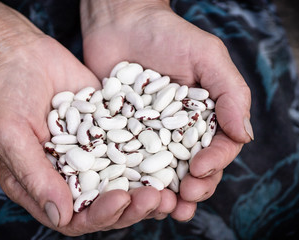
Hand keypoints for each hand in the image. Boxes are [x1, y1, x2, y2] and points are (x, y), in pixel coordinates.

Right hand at [0, 0, 159, 235]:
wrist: (21, 53)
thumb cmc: (6, 93)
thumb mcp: (12, 134)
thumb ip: (34, 176)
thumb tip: (61, 215)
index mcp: (43, 185)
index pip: (75, 217)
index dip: (100, 215)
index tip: (121, 199)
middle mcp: (71, 174)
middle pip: (106, 203)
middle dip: (132, 205)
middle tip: (157, 197)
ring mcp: (93, 153)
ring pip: (124, 180)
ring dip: (147, 186)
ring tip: (170, 185)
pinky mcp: (109, 131)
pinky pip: (131, 147)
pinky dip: (150, 153)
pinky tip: (170, 152)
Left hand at [81, 0, 253, 221]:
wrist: (121, 23)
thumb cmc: (167, 35)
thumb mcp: (207, 57)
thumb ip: (230, 93)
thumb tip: (245, 135)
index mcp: (204, 116)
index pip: (217, 147)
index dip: (213, 163)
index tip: (200, 170)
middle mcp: (178, 129)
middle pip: (191, 167)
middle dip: (191, 187)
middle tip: (184, 201)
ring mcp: (149, 133)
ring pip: (161, 171)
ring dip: (164, 193)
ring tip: (162, 208)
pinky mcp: (121, 133)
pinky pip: (127, 158)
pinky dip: (130, 178)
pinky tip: (128, 192)